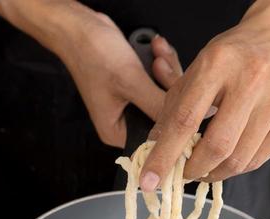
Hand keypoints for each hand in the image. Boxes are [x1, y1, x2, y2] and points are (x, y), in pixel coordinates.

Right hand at [0, 0, 174, 147]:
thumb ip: (157, 105)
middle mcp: (126, 120)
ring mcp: (133, 101)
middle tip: (160, 67)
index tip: (189, 104)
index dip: (174, 122)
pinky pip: (161, 77)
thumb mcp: (130, 82)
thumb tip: (184, 120)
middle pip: (165, 114)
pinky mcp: (138, 84)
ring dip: (166, 69)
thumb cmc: (93, 55)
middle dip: (169, 86)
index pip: (155, 139)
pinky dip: (162, 61)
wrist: (80, 28)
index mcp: (118, 131)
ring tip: (156, 54)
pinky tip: (155, 48)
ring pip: (166, 93)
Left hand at [140, 1, 269, 190]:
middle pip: (217, 146)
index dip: (164, 156)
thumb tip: (155, 146)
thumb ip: (174, 106)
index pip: (185, 120)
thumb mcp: (199, 67)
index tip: (149, 180)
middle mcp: (252, 80)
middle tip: (183, 172)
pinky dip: (236, 167)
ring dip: (214, 173)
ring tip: (204, 167)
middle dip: (193, 169)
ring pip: (239, 159)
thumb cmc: (237, 54)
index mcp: (218, 63)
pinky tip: (227, 160)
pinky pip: (259, 159)